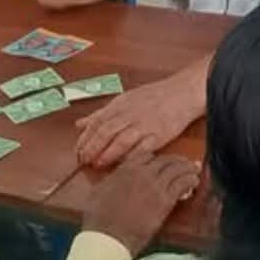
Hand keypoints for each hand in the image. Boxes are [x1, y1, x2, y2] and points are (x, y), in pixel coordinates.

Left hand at [74, 73, 200, 167]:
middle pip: (105, 132)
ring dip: (108, 153)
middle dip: (92, 147)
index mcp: (119, 105)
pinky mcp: (159, 135)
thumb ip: (101, 114)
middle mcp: (129, 114)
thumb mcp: (124, 100)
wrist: (182, 93)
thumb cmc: (153, 97)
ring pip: (121, 140)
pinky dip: (131, 157)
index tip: (77, 151)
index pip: (97, 122)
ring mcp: (144, 125)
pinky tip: (123, 165)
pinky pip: (142, 149)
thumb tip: (79, 125)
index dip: (85, 138)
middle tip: (83, 160)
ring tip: (98, 164)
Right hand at [81, 151, 200, 254]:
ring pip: (177, 169)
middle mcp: (142, 172)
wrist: (108, 236)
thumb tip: (109, 177)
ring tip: (193, 169)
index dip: (156, 157)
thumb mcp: (97, 191)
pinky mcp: (165, 200)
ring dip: (187, 168)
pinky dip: (190, 180)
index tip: (161, 159)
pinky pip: (183, 184)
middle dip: (176, 160)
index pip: (146, 154)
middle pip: (165, 160)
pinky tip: (194, 181)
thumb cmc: (98, 218)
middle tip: (184, 163)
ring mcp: (155, 185)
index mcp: (125, 168)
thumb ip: (108, 180)